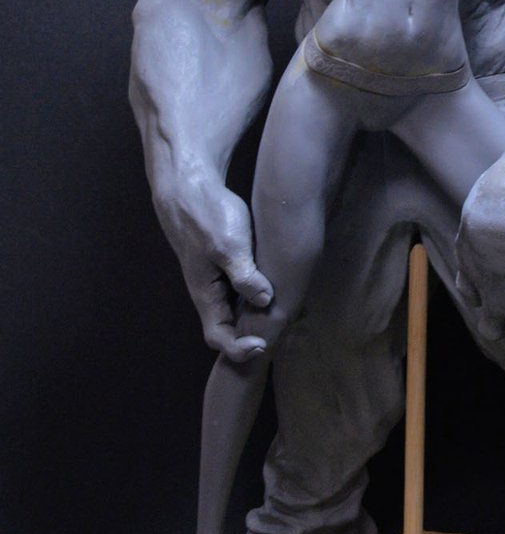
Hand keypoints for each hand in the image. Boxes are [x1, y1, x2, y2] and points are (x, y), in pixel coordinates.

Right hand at [154, 173, 272, 361]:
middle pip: (230, 327)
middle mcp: (210, 291)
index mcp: (205, 294)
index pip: (218, 338)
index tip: (264, 342)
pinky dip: (258, 293)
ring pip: (237, 307)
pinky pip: (242, 288)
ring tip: (285, 310)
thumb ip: (244, 276)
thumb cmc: (205, 214)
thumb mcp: (227, 245)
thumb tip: (265, 301)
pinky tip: (278, 285)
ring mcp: (217, 277)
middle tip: (282, 329)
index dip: (239, 349)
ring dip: (257, 314)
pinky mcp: (225, 262)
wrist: (190, 185)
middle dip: (253, 334)